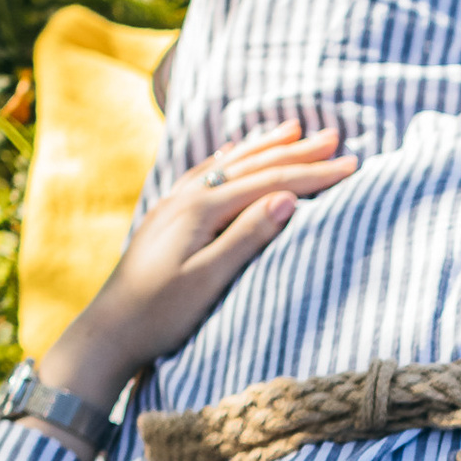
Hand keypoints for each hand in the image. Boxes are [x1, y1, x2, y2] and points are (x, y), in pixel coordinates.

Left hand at [38, 119, 358, 421]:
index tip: (352, 164)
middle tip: (334, 136)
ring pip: (228, 163)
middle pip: (252, 166)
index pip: (271, 183)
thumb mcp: (208, 280)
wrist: (108, 331)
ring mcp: (174, 204)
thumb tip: (287, 198)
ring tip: (293, 129)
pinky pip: (204, 173)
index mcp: (202, 210)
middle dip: (296, 151)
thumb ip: (247, 236)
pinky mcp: (166, 217)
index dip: (313, 173)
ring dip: (264, 146)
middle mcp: (187, 198)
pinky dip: (227, 158)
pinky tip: (232, 153)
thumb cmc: (160, 314)